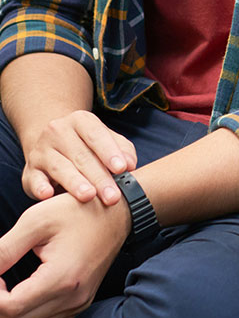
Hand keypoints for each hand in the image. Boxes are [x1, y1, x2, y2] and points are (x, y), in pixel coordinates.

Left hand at [0, 192, 129, 317]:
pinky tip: (21, 300)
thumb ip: (5, 249)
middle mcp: (73, 299)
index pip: (11, 308)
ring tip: (4, 287)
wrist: (115, 214)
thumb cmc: (76, 211)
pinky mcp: (81, 305)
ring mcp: (79, 305)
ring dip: (10, 314)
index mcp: (62, 278)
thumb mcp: (35, 220)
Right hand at [22, 111, 136, 206]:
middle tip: (113, 196)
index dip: (109, 151)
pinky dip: (40, 187)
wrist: (52, 143)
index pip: (95, 134)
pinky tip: (48, 195)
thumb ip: (122, 150)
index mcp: (80, 120)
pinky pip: (34, 179)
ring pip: (59, 167)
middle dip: (99, 177)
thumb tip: (130, 165)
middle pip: (81, 155)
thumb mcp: (107, 140)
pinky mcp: (30, 171)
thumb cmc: (87, 145)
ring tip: (88, 196)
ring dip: (74, 183)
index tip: (122, 168)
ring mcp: (41, 151)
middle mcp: (57, 131)